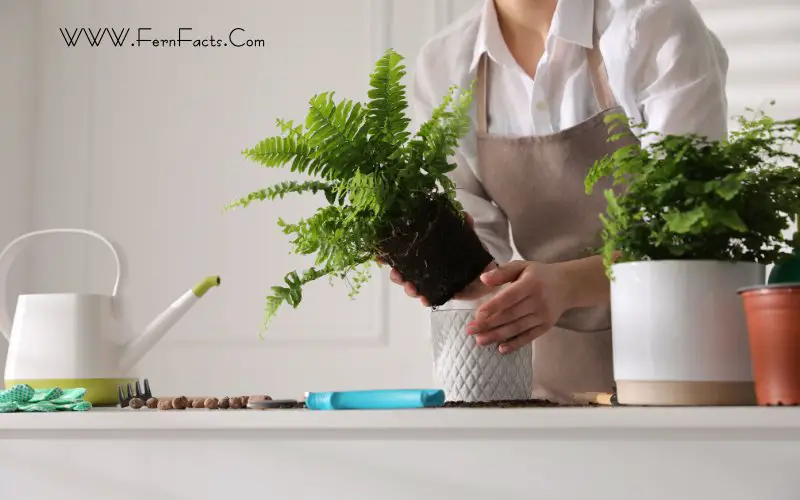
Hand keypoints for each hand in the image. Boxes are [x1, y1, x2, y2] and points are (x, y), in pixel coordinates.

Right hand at [377, 213, 495, 305]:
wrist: (488, 276)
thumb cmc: (472, 256)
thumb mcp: (468, 239)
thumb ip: (466, 227)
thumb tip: (464, 214)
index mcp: (425, 254)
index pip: (402, 254)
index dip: (388, 254)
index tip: (378, 255)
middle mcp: (424, 269)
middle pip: (401, 273)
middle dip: (396, 275)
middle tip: (397, 275)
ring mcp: (431, 283)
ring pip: (412, 287)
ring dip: (408, 288)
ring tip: (412, 288)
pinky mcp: (441, 294)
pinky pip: (430, 299)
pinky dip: (426, 300)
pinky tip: (426, 300)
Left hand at [466, 260, 572, 353]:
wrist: (567, 285)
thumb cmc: (539, 275)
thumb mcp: (522, 266)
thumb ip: (502, 272)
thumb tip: (483, 279)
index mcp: (531, 283)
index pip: (510, 297)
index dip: (493, 306)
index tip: (477, 314)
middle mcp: (538, 300)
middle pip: (511, 315)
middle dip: (489, 324)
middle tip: (471, 330)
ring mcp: (543, 315)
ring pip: (517, 327)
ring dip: (497, 336)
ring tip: (480, 340)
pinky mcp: (546, 326)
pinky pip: (529, 337)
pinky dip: (515, 344)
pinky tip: (501, 349)